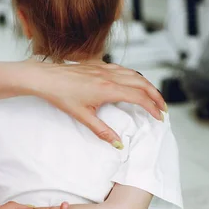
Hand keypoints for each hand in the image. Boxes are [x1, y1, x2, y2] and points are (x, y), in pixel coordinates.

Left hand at [27, 60, 165, 147]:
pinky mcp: (99, 65)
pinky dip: (134, 77)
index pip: (139, 98)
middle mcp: (110, 76)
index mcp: (108, 89)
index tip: (159, 118)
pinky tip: (133, 83)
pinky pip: (123, 69)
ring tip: (153, 97)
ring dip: (147, 86)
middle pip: (143, 84)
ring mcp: (105, 68)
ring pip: (135, 74)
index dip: (152, 108)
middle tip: (163, 109)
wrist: (46, 78)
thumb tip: (117, 143)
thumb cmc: (61, 95)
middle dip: (156, 97)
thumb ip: (102, 130)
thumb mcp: (82, 116)